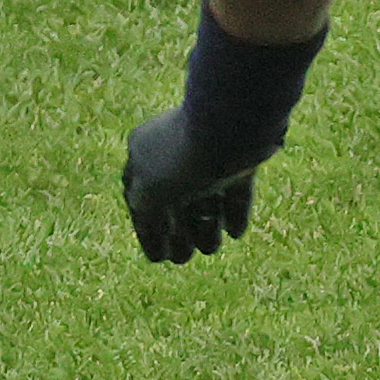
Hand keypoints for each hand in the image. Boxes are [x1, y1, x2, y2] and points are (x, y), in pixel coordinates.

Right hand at [123, 106, 265, 261]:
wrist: (231, 121)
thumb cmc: (183, 157)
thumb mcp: (150, 194)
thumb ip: (146, 217)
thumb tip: (151, 234)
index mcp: (142, 150)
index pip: (139, 197)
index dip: (148, 231)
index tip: (158, 258)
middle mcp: (173, 147)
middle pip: (173, 197)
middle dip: (178, 231)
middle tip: (184, 258)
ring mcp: (208, 149)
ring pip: (204, 193)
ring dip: (206, 224)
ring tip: (212, 247)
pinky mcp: (240, 152)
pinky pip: (234, 186)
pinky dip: (234, 209)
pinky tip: (235, 232)